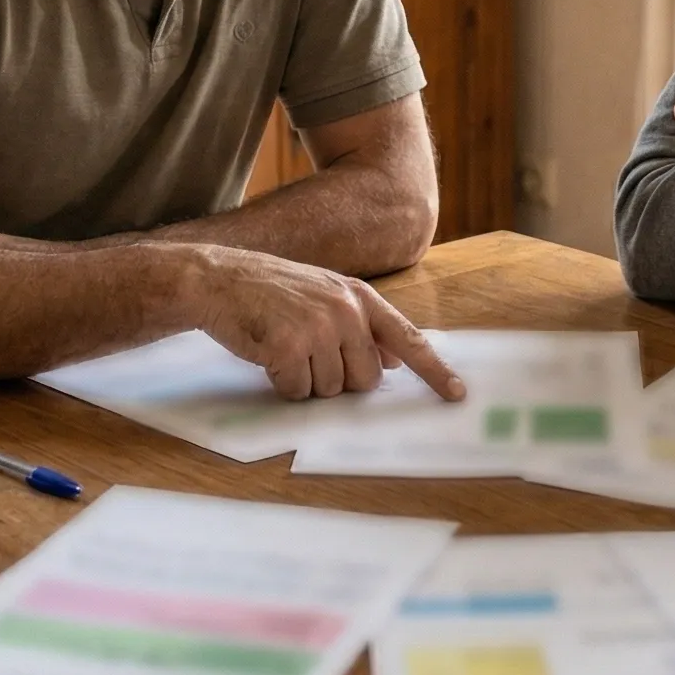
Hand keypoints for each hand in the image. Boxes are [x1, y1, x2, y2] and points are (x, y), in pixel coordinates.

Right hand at [181, 247, 466, 402]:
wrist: (218, 279)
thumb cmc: (270, 291)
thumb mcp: (324, 295)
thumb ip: (361, 325)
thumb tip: (392, 361)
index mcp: (359, 297)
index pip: (408, 338)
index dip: (434, 370)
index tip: (456, 394)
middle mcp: (346, 311)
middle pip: (365, 380)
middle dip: (338, 380)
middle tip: (308, 354)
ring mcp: (318, 328)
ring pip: (329, 391)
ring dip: (305, 381)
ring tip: (284, 346)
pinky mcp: (289, 347)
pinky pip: (297, 392)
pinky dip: (281, 384)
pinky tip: (267, 354)